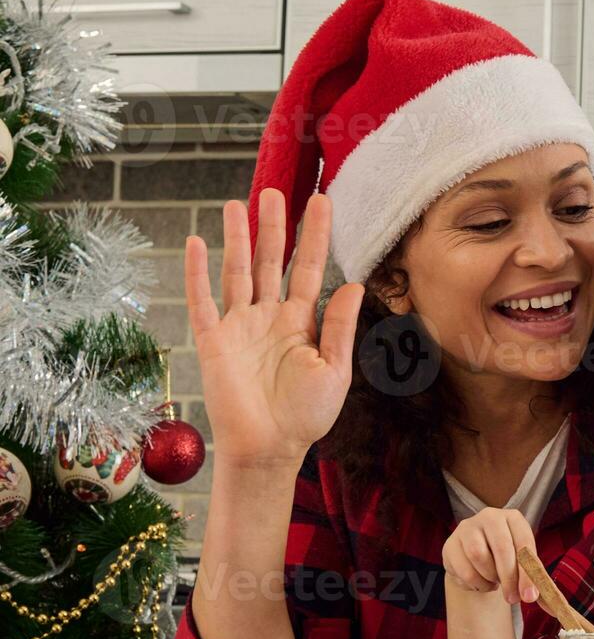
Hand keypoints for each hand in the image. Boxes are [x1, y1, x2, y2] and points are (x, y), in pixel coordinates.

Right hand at [185, 189, 363, 466]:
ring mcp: (239, 327)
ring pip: (237, 272)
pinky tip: (196, 242)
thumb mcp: (334, 369)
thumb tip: (353, 285)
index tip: (324, 202)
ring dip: (237, 238)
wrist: (270, 448)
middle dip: (274, 227)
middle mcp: (269, 317)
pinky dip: (197, 272)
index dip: (316, 236)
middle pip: (271, 261)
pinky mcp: (213, 341)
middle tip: (276, 189)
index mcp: (301, 322)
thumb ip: (339, 326)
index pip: (310, 269)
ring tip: (238, 203)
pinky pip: (202, 301)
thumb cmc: (305, 415)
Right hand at [442, 507, 540, 606]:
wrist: (476, 557)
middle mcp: (489, 517)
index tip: (530, 596)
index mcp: (513, 517)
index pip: (524, 543)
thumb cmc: (506, 558)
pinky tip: (480, 582)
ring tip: (495, 582)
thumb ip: (533, 578)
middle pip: (501, 548)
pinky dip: (475, 583)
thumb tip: (537, 599)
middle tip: (513, 598)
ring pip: (479, 557)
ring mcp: (467, 528)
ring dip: (490, 578)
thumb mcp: (523, 563)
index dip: (528, 572)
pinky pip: (463, 570)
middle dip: (509, 578)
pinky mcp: (450, 544)